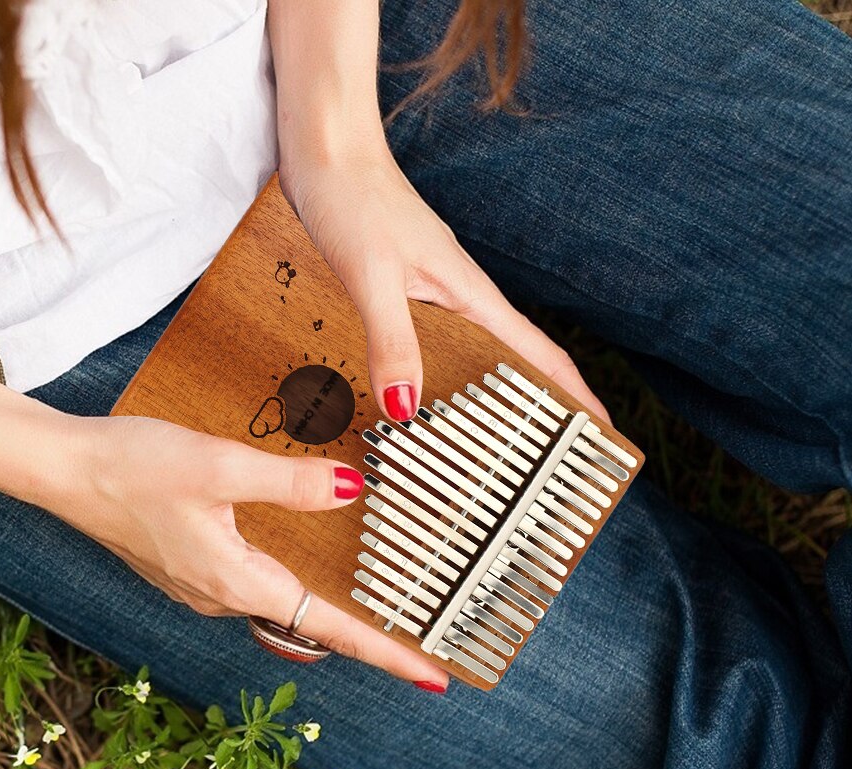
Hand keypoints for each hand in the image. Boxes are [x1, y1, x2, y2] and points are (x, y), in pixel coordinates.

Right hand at [57, 415, 451, 689]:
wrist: (62, 470)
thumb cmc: (133, 468)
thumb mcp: (219, 466)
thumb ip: (290, 483)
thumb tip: (354, 491)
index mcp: (236, 581)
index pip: (328, 629)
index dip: (386, 652)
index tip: (433, 677)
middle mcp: (222, 595)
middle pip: (310, 624)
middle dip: (366, 634)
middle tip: (421, 637)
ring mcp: (203, 585)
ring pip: (281, 602)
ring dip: (328, 605)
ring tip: (376, 597)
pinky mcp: (190, 567)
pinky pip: (254, 583)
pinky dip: (291, 580)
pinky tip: (303, 556)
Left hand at [278, 150, 608, 423]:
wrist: (327, 146)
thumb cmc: (352, 199)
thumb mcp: (372, 277)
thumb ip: (392, 340)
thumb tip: (405, 407)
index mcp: (471, 294)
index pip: (540, 353)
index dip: (577, 396)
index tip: (604, 434)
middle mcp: (460, 296)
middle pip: (515, 360)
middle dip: (540, 407)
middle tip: (548, 458)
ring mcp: (434, 291)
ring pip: (475, 353)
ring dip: (488, 395)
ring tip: (489, 444)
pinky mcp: (404, 288)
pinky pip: (436, 343)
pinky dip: (441, 374)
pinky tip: (418, 394)